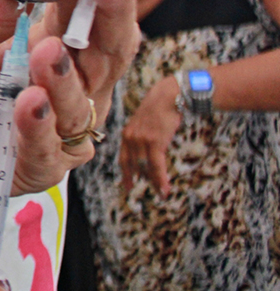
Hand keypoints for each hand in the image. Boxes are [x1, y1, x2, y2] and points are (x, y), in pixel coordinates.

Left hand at [0, 0, 138, 240]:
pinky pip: (48, 151)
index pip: (85, 8)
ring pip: (83, 102)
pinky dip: (41, 127)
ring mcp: (53, 128)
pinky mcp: (32, 170)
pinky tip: (30, 102)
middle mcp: (64, 85)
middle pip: (106, 49)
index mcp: (48, 42)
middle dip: (106, 10)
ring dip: (67, 75)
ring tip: (46, 51)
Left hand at [119, 75, 181, 195]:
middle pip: (133, 165)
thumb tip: (145, 150)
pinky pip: (156, 165)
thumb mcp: (143, 123)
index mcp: (127, 135)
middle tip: (140, 192)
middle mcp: (130, 139)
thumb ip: (140, 136)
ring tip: (159, 193)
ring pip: (146, 168)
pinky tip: (164, 188)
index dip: (126, 173)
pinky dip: (160, 178)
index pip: (123, 159)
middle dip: (136, 180)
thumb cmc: (158, 110)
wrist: (167, 97)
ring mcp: (141, 141)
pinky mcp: (154, 142)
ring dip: (154, 182)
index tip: (127, 185)